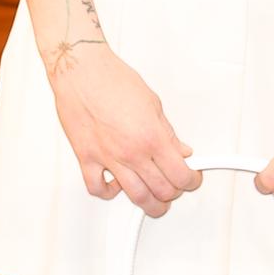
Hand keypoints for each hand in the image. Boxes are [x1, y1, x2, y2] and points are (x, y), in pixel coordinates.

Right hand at [46, 46, 199, 216]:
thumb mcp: (153, 103)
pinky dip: (109, 193)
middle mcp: (131, 152)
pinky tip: (116, 186)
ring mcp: (108, 158)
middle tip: (175, 186)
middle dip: (174, 193)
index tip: (192, 178)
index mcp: (152, 137)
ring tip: (154, 200)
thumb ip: (168, 132)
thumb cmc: (113, 80)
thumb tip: (180, 149)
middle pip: (161, 190)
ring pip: (135, 196)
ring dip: (150, 203)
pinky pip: (97, 188)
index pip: (181, 174)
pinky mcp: (86, 158)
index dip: (191, 180)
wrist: (82, 71)